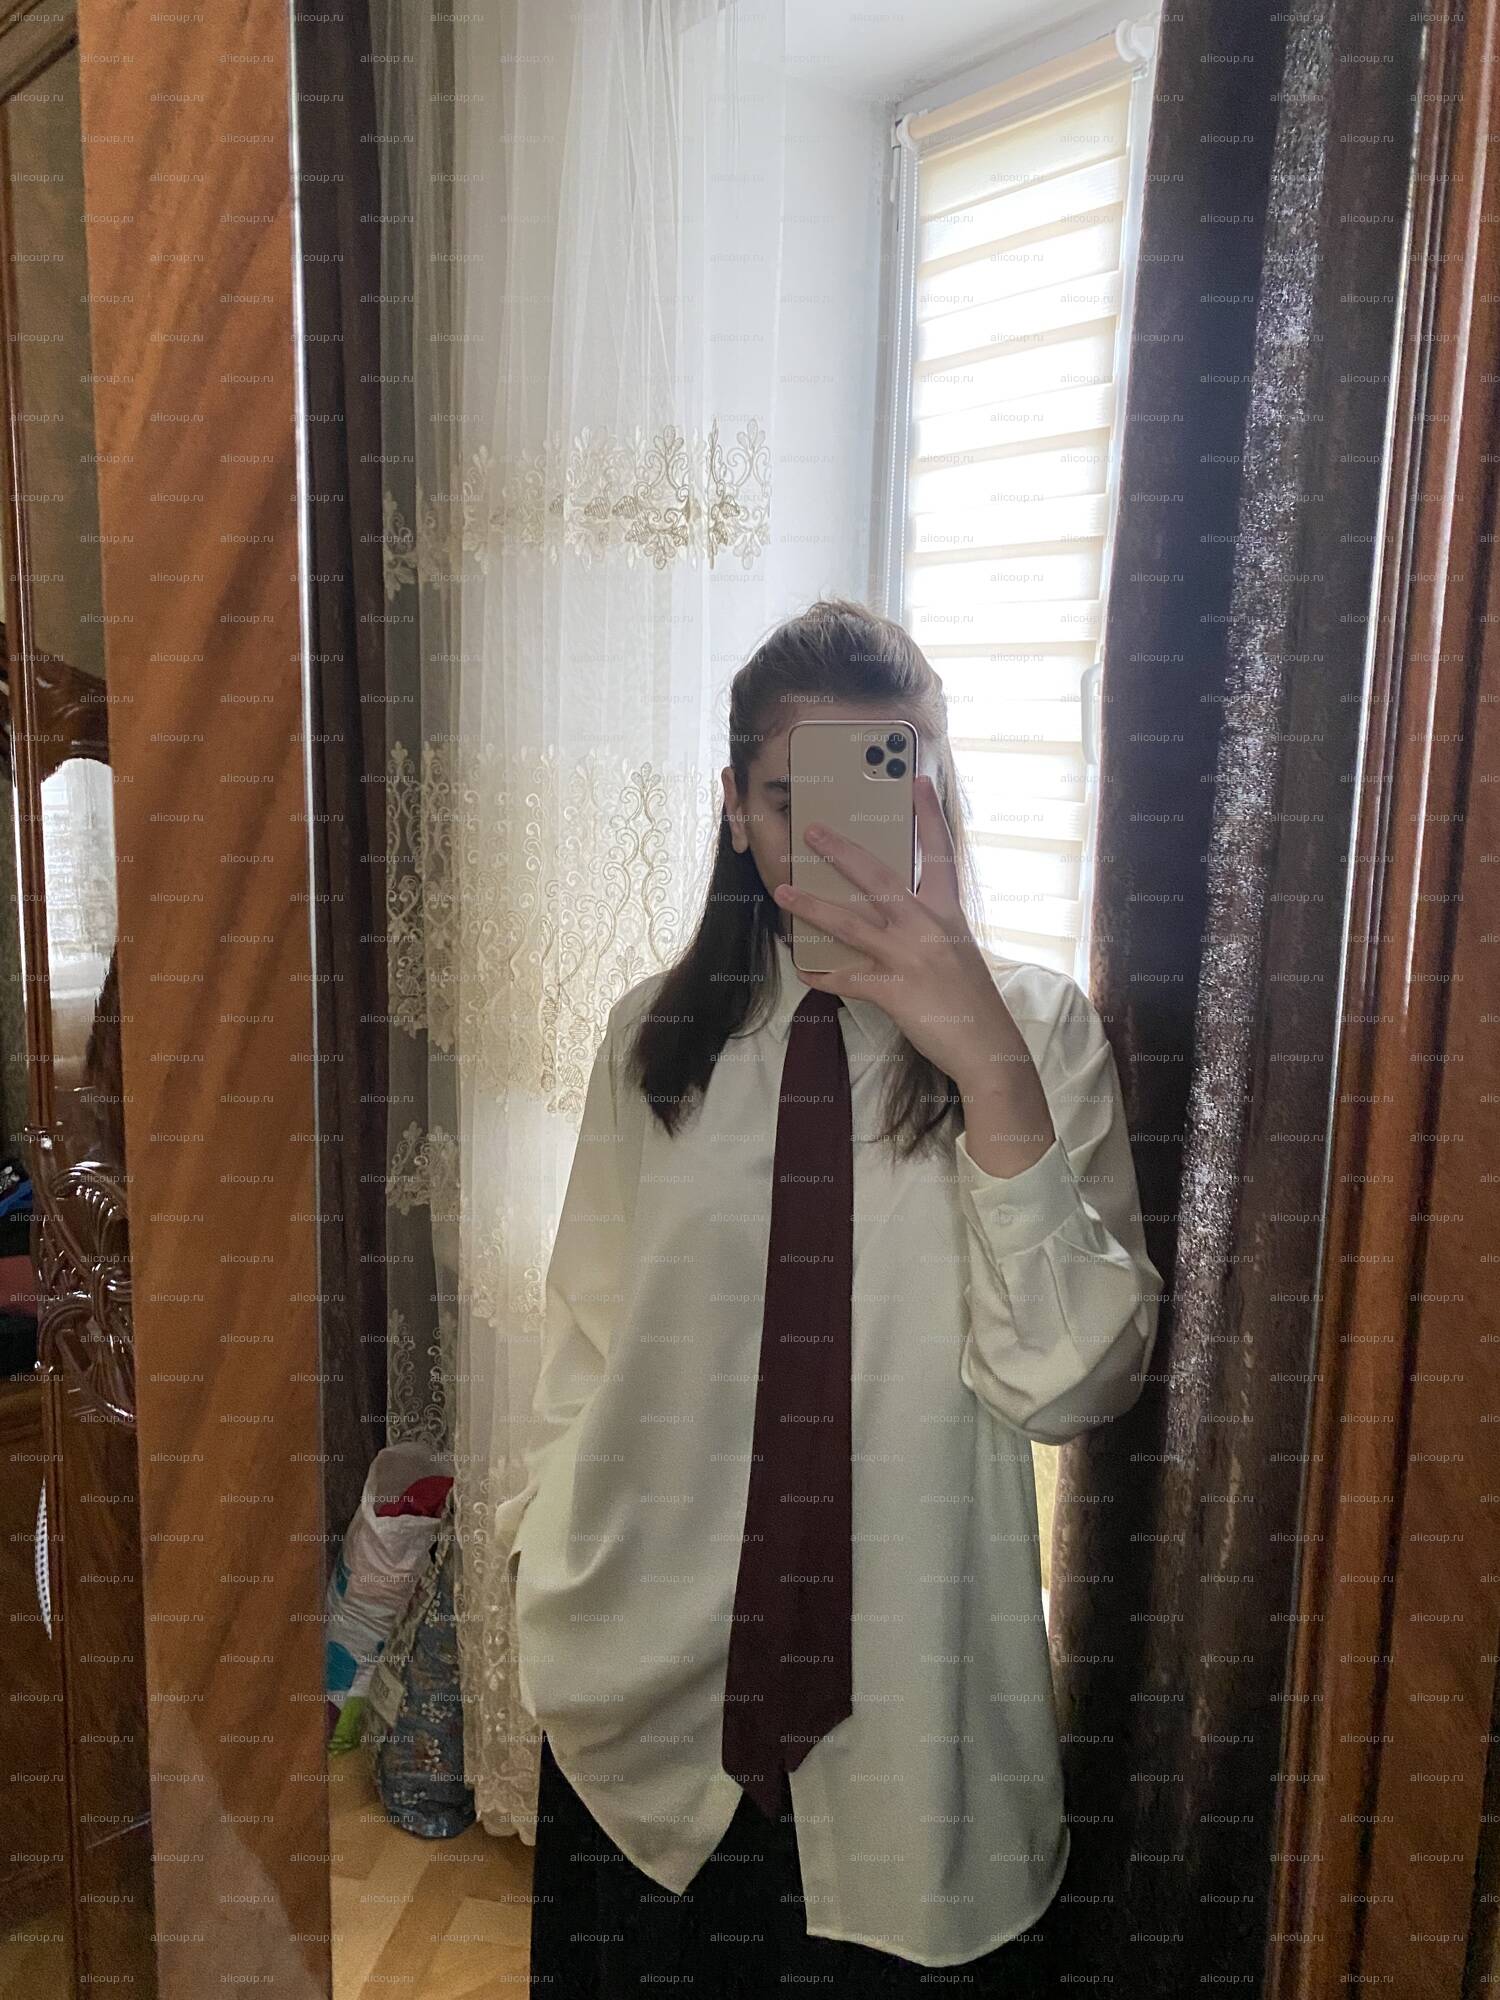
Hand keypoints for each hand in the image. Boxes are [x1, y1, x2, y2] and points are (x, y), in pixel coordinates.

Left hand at [771, 775, 1055, 1154]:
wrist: (987, 1047)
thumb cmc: (971, 1000)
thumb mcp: (956, 951)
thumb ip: (928, 928)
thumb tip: (890, 914)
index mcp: (947, 913)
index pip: (939, 853)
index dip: (928, 815)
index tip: (916, 780)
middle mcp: (928, 927)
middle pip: (878, 877)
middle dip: (841, 852)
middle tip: (813, 830)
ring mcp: (910, 957)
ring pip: (850, 923)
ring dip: (812, 906)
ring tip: (783, 892)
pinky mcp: (895, 990)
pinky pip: (848, 978)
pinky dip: (824, 974)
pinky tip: (805, 970)